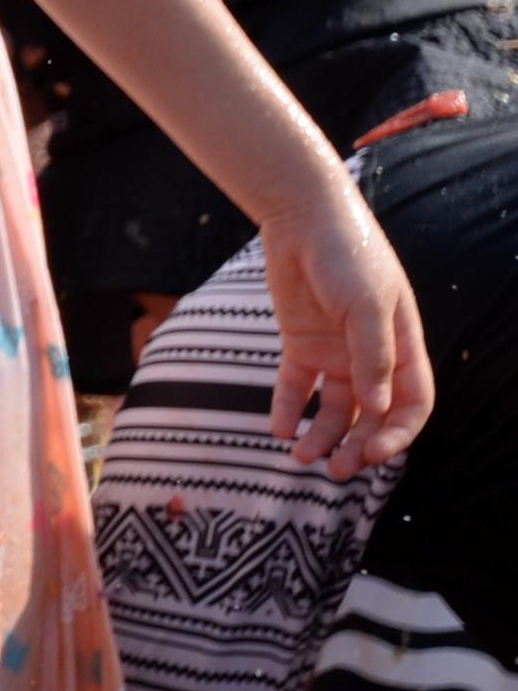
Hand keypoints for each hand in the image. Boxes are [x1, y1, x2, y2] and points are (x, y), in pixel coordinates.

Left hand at [260, 191, 433, 480]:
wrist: (303, 220)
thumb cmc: (347, 256)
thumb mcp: (366, 304)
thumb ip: (372, 353)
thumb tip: (377, 403)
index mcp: (404, 346)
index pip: (412, 404)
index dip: (398, 434)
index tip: (374, 455)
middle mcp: (372, 355)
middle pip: (372, 414)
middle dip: (358, 445)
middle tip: (335, 471)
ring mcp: (336, 351)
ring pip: (335, 407)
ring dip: (323, 435)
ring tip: (301, 456)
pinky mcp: (301, 343)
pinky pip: (296, 385)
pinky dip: (288, 408)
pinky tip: (277, 428)